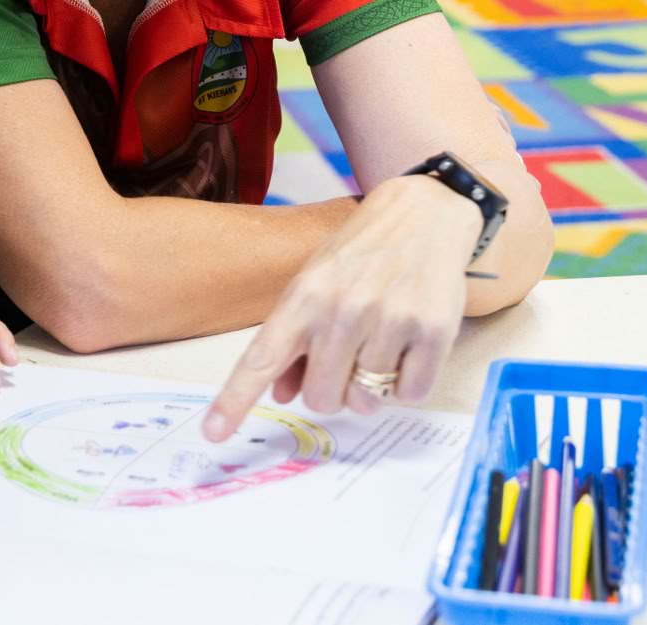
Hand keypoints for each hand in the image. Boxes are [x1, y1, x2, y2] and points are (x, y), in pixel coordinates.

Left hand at [202, 176, 478, 440]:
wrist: (424, 213)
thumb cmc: (361, 254)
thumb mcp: (315, 282)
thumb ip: (295, 339)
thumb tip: (282, 394)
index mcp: (303, 297)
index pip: (262, 358)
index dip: (235, 400)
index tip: (213, 433)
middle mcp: (342, 309)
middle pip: (322, 398)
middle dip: (332, 390)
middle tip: (346, 359)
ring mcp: (389, 319)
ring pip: (366, 400)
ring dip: (372, 385)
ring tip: (380, 344)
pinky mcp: (433, 330)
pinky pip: (410, 393)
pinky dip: (408, 382)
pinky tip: (409, 346)